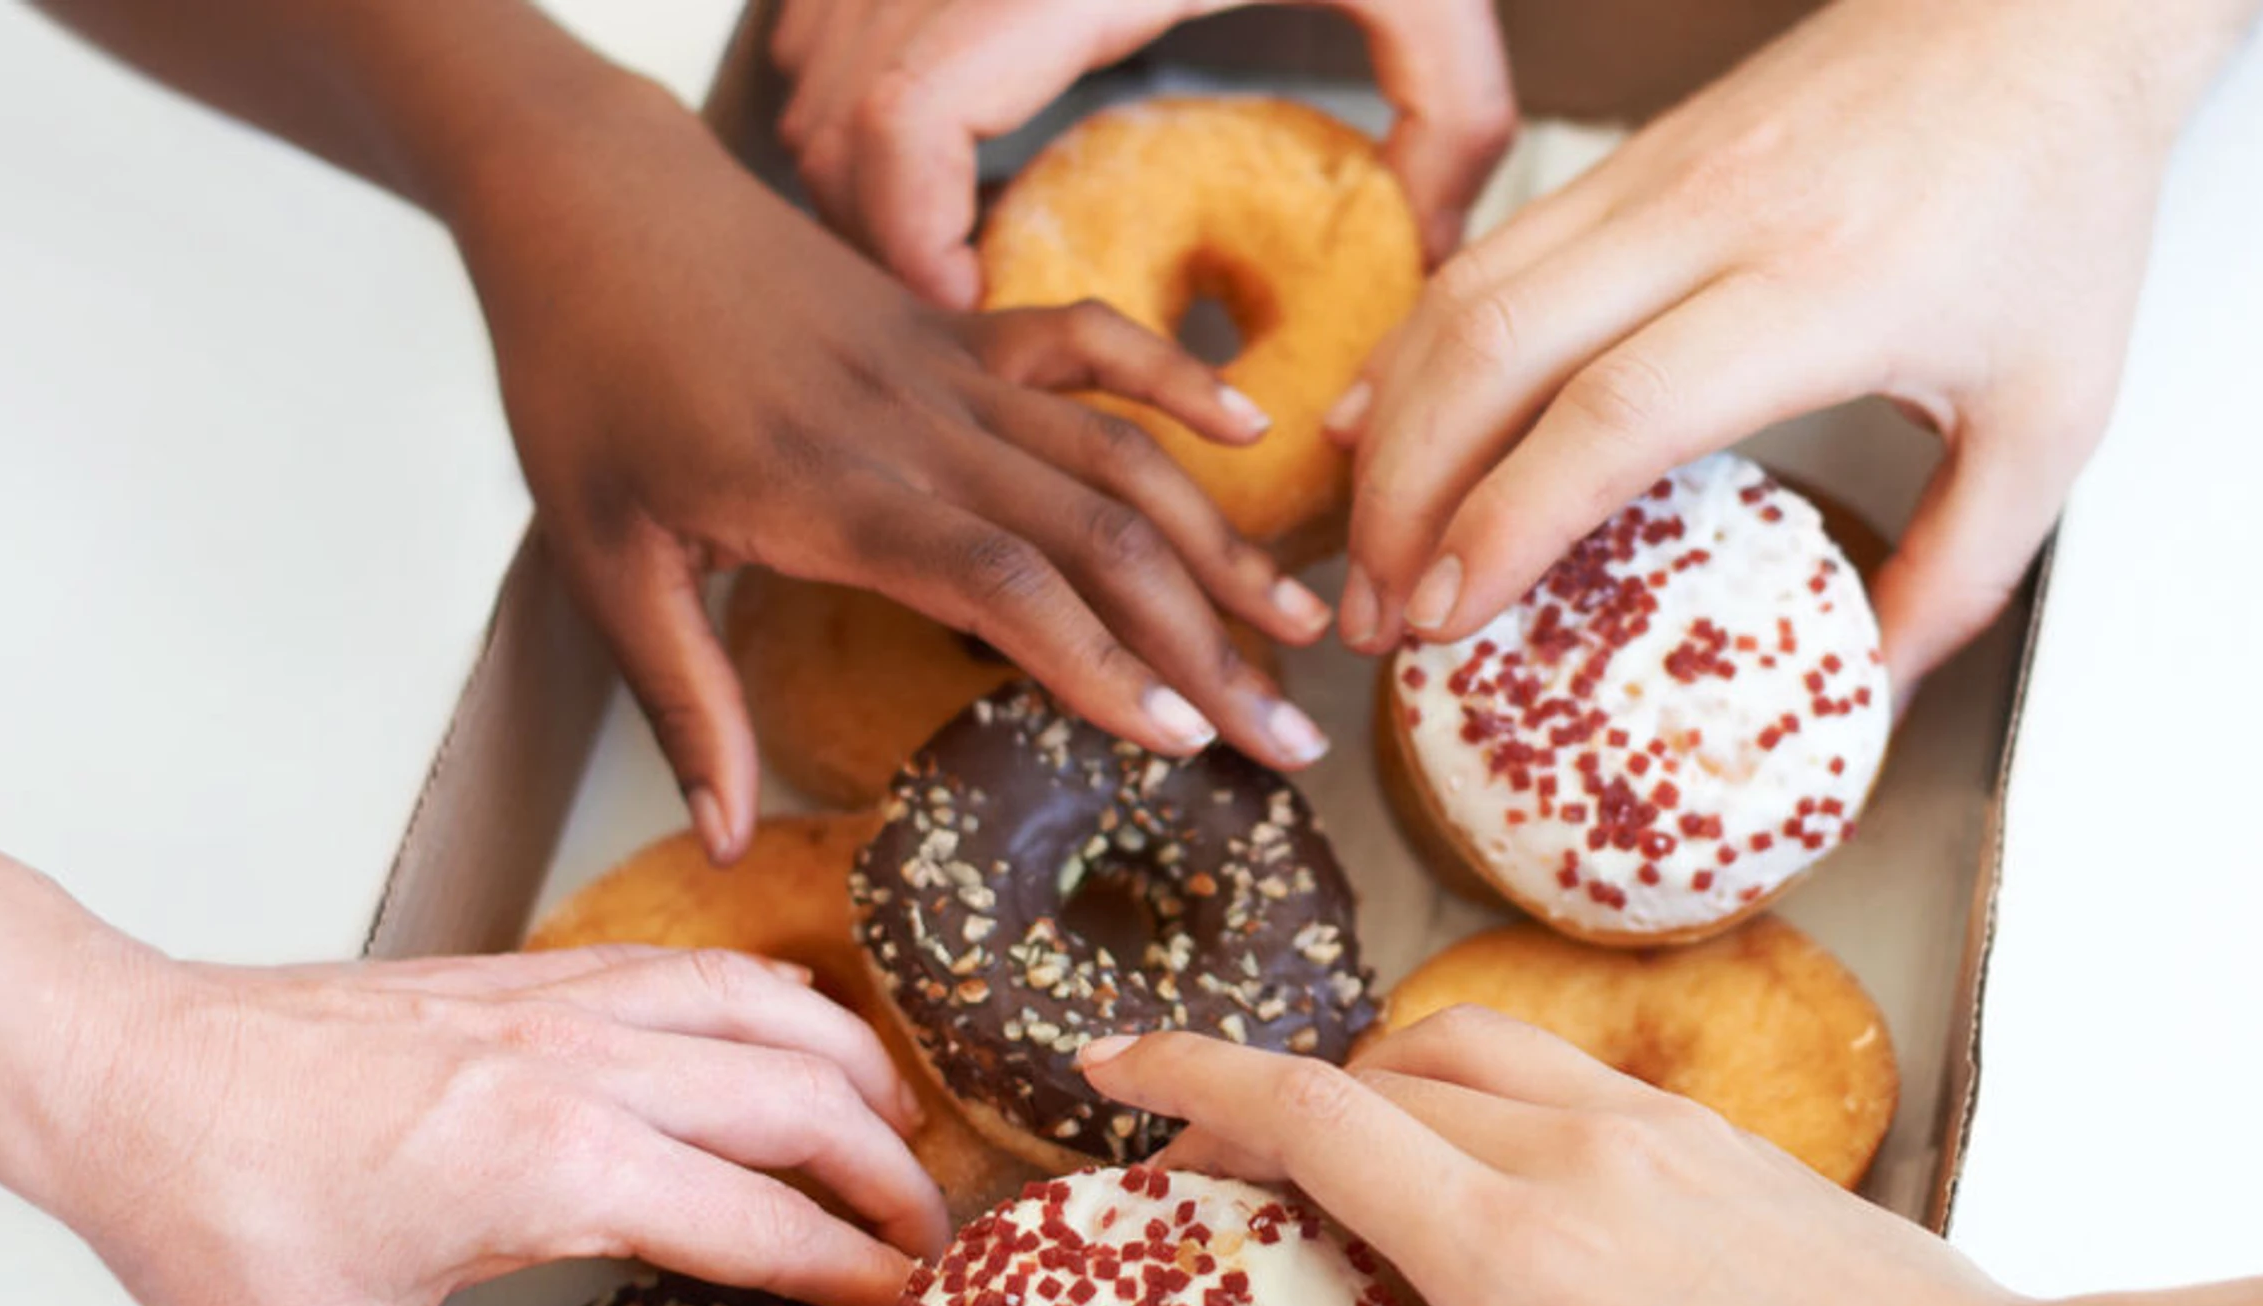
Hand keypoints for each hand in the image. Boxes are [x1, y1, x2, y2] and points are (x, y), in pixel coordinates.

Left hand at [51, 941, 945, 1305]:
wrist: (125, 1067)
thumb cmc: (215, 1199)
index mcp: (558, 1164)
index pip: (763, 1224)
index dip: (856, 1270)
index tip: (915, 1305)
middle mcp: (585, 1067)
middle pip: (802, 1102)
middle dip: (892, 1170)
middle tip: (936, 1235)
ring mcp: (561, 1004)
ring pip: (765, 1010)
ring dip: (852, 1066)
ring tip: (901, 1122)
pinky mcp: (527, 976)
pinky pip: (692, 968)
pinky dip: (768, 998)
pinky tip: (786, 1024)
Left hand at [448, 81, 1334, 860]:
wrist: (585, 203)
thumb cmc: (582, 385)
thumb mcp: (599, 557)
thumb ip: (682, 702)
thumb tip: (724, 847)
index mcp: (826, 490)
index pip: (1004, 583)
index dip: (1103, 664)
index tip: (1185, 741)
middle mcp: (914, 426)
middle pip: (1095, 534)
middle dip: (1205, 643)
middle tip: (1287, 740)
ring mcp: (947, 365)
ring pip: (1115, 453)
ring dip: (1219, 542)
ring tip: (1305, 628)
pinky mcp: (956, 326)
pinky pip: (1088, 341)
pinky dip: (1176, 378)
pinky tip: (1253, 433)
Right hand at [769, 0, 1514, 305]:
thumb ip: (1451, 122)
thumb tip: (1428, 264)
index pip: (904, 132)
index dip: (913, 246)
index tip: (980, 313)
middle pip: (835, 128)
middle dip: (887, 237)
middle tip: (981, 310)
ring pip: (812, 84)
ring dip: (870, 176)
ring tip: (972, 235)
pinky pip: (822, 35)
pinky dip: (862, 105)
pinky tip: (959, 143)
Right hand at [1080, 1010, 2052, 1305]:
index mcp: (1511, 1245)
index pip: (1310, 1112)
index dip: (1190, 1076)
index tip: (1107, 1059)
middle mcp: (1570, 1154)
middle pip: (1371, 1072)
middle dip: (1272, 1104)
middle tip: (1217, 1183)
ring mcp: (1654, 1133)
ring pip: (1468, 1050)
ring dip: (1381, 1083)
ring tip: (1347, 1172)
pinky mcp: (1719, 1142)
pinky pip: (1558, 1079)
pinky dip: (1482, 1102)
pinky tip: (1501, 1200)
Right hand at [1333, 0, 2258, 692]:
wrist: (2045, 14)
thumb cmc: (2057, 199)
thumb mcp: (2053, 410)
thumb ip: (1963, 566)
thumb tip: (1876, 692)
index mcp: (1826, 287)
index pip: (1619, 410)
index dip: (1511, 521)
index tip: (1451, 616)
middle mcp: (1718, 218)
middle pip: (1497, 353)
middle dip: (1406, 501)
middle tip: (1377, 616)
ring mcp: (1655, 177)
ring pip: (1465, 298)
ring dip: (1389, 433)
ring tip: (1365, 550)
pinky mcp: (1627, 160)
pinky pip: (1482, 257)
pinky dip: (1410, 353)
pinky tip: (1373, 427)